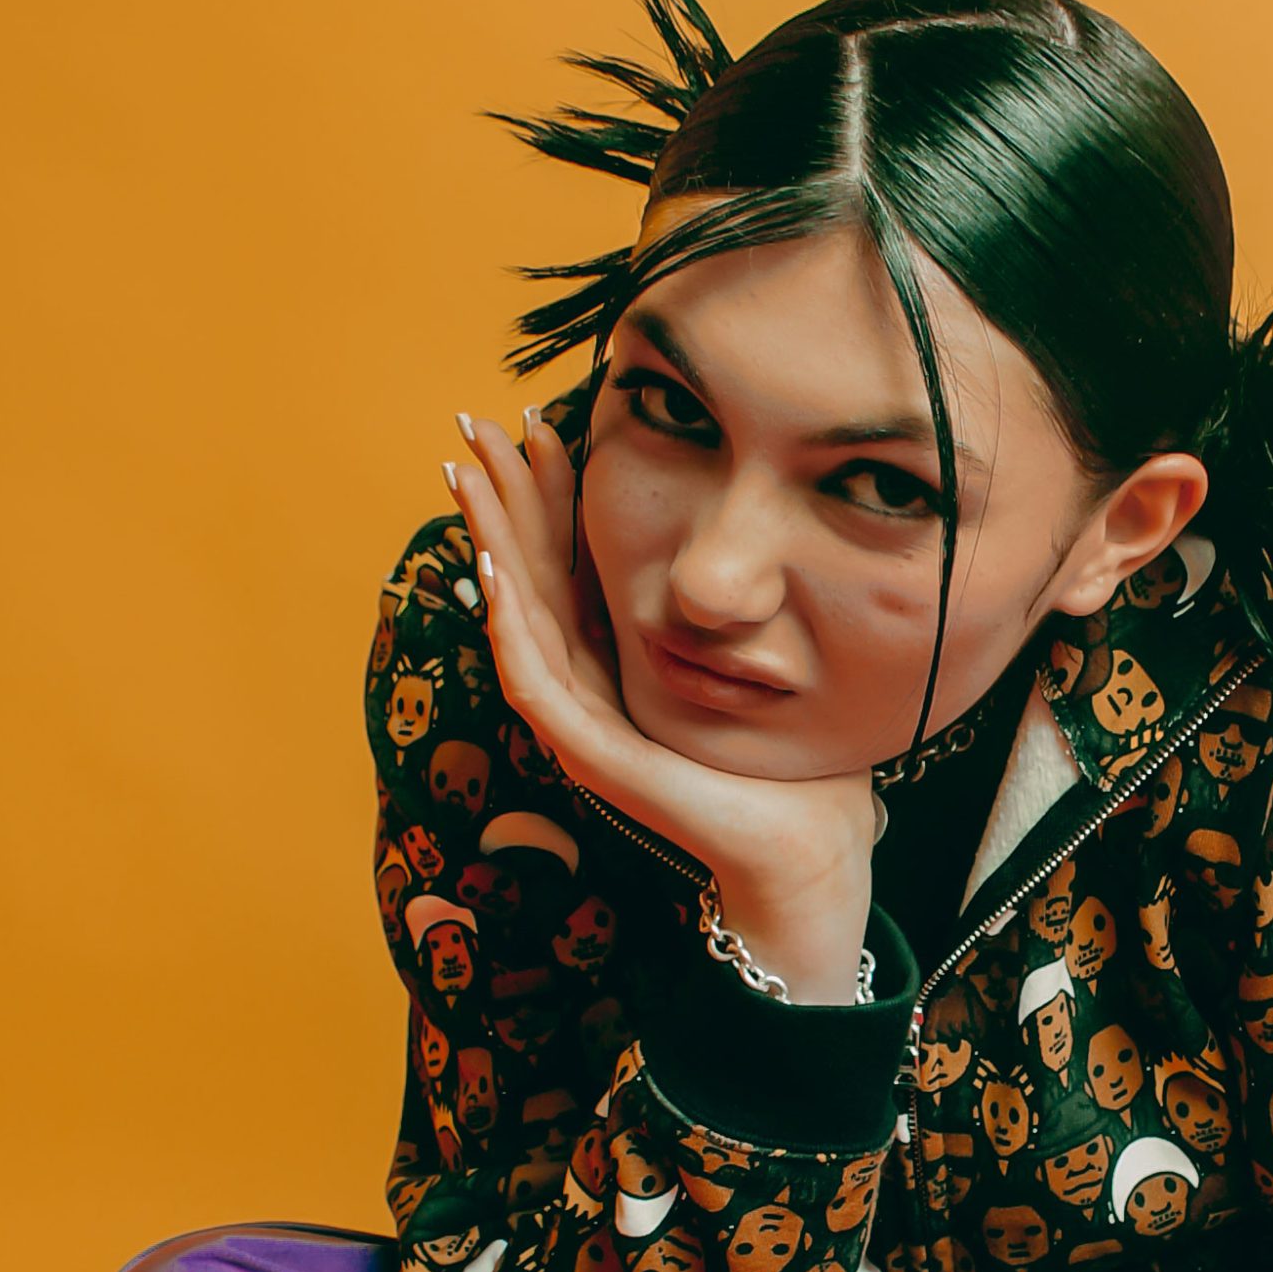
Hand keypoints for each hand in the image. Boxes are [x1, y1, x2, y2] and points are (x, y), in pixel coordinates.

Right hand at [442, 407, 879, 1002]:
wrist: (808, 851)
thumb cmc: (796, 769)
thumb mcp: (758, 667)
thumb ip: (736, 617)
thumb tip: (762, 549)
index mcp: (623, 664)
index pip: (570, 564)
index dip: (549, 494)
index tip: (536, 421)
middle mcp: (593, 688)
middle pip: (530, 575)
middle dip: (501, 498)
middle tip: (470, 424)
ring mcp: (585, 723)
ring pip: (517, 615)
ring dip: (488, 540)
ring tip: (464, 475)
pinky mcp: (592, 755)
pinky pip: (536, 679)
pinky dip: (509, 623)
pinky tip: (492, 569)